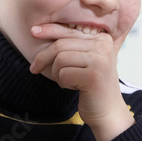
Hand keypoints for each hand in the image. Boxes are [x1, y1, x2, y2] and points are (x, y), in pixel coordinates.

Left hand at [29, 23, 132, 140]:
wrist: (108, 112)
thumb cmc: (92, 86)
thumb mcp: (86, 60)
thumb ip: (74, 43)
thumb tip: (41, 29)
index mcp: (103, 38)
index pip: (70, 31)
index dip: (50, 30)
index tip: (33, 32)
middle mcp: (103, 46)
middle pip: (61, 44)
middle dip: (43, 57)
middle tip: (34, 69)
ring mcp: (100, 61)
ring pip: (60, 59)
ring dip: (56, 74)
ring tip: (67, 81)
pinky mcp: (93, 76)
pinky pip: (63, 74)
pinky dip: (63, 83)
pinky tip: (74, 87)